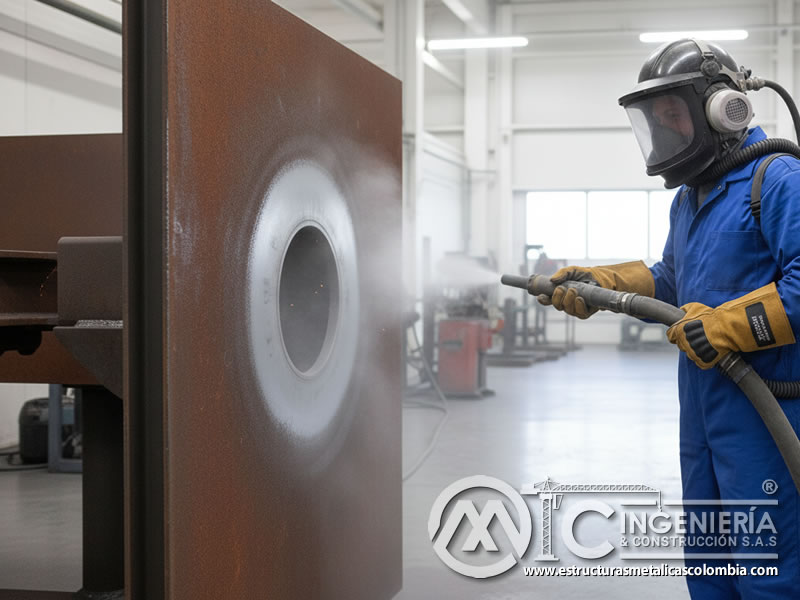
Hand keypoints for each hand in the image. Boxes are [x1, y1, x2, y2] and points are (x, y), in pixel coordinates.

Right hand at [537, 267, 598, 318]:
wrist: (599, 277)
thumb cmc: (583, 274)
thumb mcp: (571, 270)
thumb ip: (562, 273)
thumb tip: (552, 280)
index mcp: (559, 294)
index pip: (548, 300)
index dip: (543, 300)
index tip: (540, 296)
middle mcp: (566, 303)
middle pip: (557, 306)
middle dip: (557, 298)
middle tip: (561, 288)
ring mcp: (575, 309)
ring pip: (568, 310)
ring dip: (568, 301)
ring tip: (573, 290)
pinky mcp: (586, 312)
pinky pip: (580, 314)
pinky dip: (579, 306)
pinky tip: (579, 299)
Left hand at [666, 283, 794, 368]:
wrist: (727, 328)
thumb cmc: (711, 317)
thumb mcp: (696, 307)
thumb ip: (685, 309)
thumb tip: (680, 311)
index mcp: (678, 331)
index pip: (671, 336)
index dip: (677, 334)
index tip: (684, 333)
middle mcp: (683, 343)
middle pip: (681, 345)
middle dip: (688, 341)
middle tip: (700, 336)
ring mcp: (693, 354)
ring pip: (691, 354)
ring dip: (696, 349)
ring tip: (707, 342)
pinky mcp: (702, 362)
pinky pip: (700, 361)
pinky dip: (705, 357)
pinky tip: (711, 350)